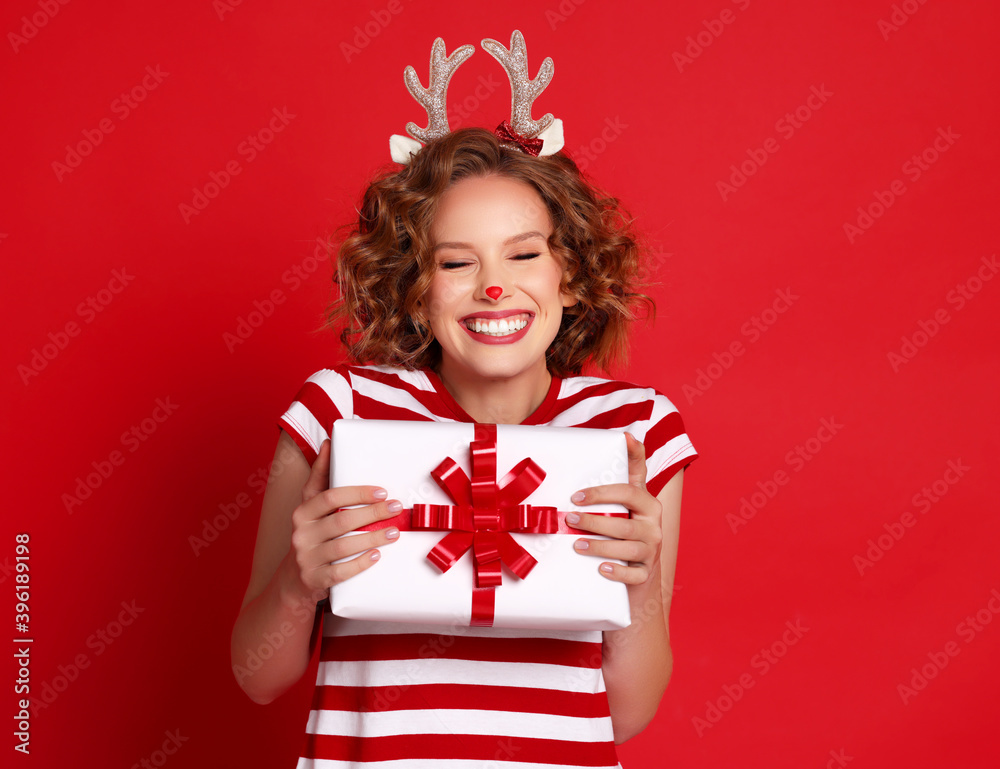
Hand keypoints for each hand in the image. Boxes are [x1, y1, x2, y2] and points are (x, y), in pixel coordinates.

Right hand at [285, 439, 401, 599]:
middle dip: (373, 514)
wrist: (294, 580)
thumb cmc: (311, 534)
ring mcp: (306, 558)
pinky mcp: (314, 580)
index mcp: (302, 512)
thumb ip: (320, 477)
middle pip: (341, 521)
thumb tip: (328, 443)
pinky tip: (377, 556)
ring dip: (372, 538)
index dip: (357, 493)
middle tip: (396, 508)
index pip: (330, 497)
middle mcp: (301, 534)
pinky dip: (360, 564)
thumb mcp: (311, 506)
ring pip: (343, 547)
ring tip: (394, 532)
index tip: (382, 491)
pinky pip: (339, 573)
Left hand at [567, 433, 662, 585]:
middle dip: (595, 521)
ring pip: (628, 548)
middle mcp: (653, 525)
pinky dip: (617, 572)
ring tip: (577, 545)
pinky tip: (601, 569)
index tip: (578, 494)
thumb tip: (624, 437)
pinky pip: (633, 574)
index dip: (603, 491)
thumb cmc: (626, 528)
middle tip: (570, 519)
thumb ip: (624, 473)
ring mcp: (651, 550)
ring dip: (600, 546)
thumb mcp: (627, 500)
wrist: (638, 573)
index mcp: (647, 504)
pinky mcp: (646, 573)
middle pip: (624, 522)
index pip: (628, 491)